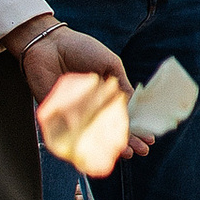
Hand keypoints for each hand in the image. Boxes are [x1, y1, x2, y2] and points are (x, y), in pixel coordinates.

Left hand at [13, 17, 147, 163]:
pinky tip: (102, 146)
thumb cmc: (80, 49)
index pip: (123, 115)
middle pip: (111, 129)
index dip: (137, 127)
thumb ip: (122, 86)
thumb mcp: (110, 64)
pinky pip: (74, 132)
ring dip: (111, 146)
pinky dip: (87, 141)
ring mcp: (75, 112)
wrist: (49, 45)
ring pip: (95, 135)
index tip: (150, 138)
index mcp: (106, 93)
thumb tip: (135, 108)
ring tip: (127, 153)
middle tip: (142, 151)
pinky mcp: (57, 116)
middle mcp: (92, 105)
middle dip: (128, 141)